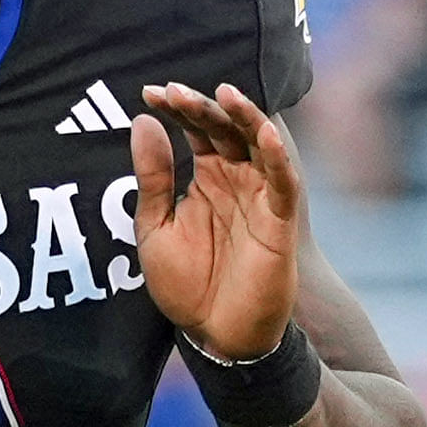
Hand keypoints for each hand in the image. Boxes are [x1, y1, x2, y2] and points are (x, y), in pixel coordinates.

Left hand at [133, 82, 302, 361]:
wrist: (215, 334)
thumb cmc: (187, 284)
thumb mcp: (155, 227)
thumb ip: (152, 177)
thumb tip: (143, 122)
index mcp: (207, 176)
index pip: (196, 128)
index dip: (176, 108)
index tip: (149, 93)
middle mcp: (236, 178)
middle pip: (225, 127)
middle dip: (202, 106)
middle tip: (174, 92)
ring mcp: (259, 196)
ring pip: (259, 143)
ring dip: (244, 116)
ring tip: (224, 93)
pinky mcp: (280, 220)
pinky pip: (283, 182)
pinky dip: (277, 157)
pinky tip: (265, 134)